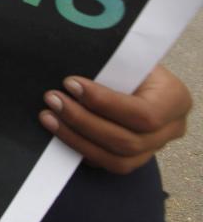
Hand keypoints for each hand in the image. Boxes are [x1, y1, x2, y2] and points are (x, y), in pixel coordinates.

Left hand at [39, 64, 190, 173]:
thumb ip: (108, 67)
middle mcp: (170, 129)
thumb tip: (69, 75)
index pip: (142, 113)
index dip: (104, 102)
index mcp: (174, 100)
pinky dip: (78, 148)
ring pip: (116, 159)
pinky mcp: (132, 159)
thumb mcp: (126, 58)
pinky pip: (104, 163)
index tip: (70, 83)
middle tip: (52, 100)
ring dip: (75, 138)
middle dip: (82, 120)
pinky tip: (58, 131)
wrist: (133, 75)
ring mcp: (153, 149)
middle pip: (126, 140)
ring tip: (48, 117)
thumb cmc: (128, 63)